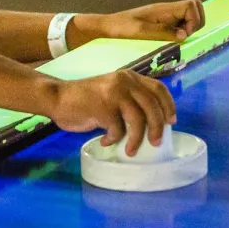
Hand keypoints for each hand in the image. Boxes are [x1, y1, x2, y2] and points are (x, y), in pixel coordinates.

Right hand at [49, 70, 176, 155]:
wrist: (58, 97)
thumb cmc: (85, 99)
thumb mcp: (112, 93)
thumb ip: (129, 100)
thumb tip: (151, 124)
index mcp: (129, 77)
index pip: (158, 88)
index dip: (168, 106)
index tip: (171, 122)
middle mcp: (124, 81)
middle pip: (152, 106)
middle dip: (157, 127)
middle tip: (156, 142)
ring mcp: (113, 93)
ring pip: (138, 119)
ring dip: (137, 139)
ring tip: (131, 150)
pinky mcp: (102, 107)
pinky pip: (117, 129)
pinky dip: (114, 139)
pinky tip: (106, 140)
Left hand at [69, 0, 205, 48]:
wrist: (109, 26)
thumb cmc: (122, 27)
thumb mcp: (141, 32)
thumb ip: (163, 32)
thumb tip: (184, 36)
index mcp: (164, 9)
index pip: (192, 5)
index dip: (194, 20)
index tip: (183, 35)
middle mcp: (168, 10)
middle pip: (195, 8)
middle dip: (195, 23)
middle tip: (182, 37)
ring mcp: (166, 15)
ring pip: (189, 16)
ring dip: (189, 28)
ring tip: (175, 39)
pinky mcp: (162, 21)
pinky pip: (180, 23)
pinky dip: (181, 31)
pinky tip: (169, 40)